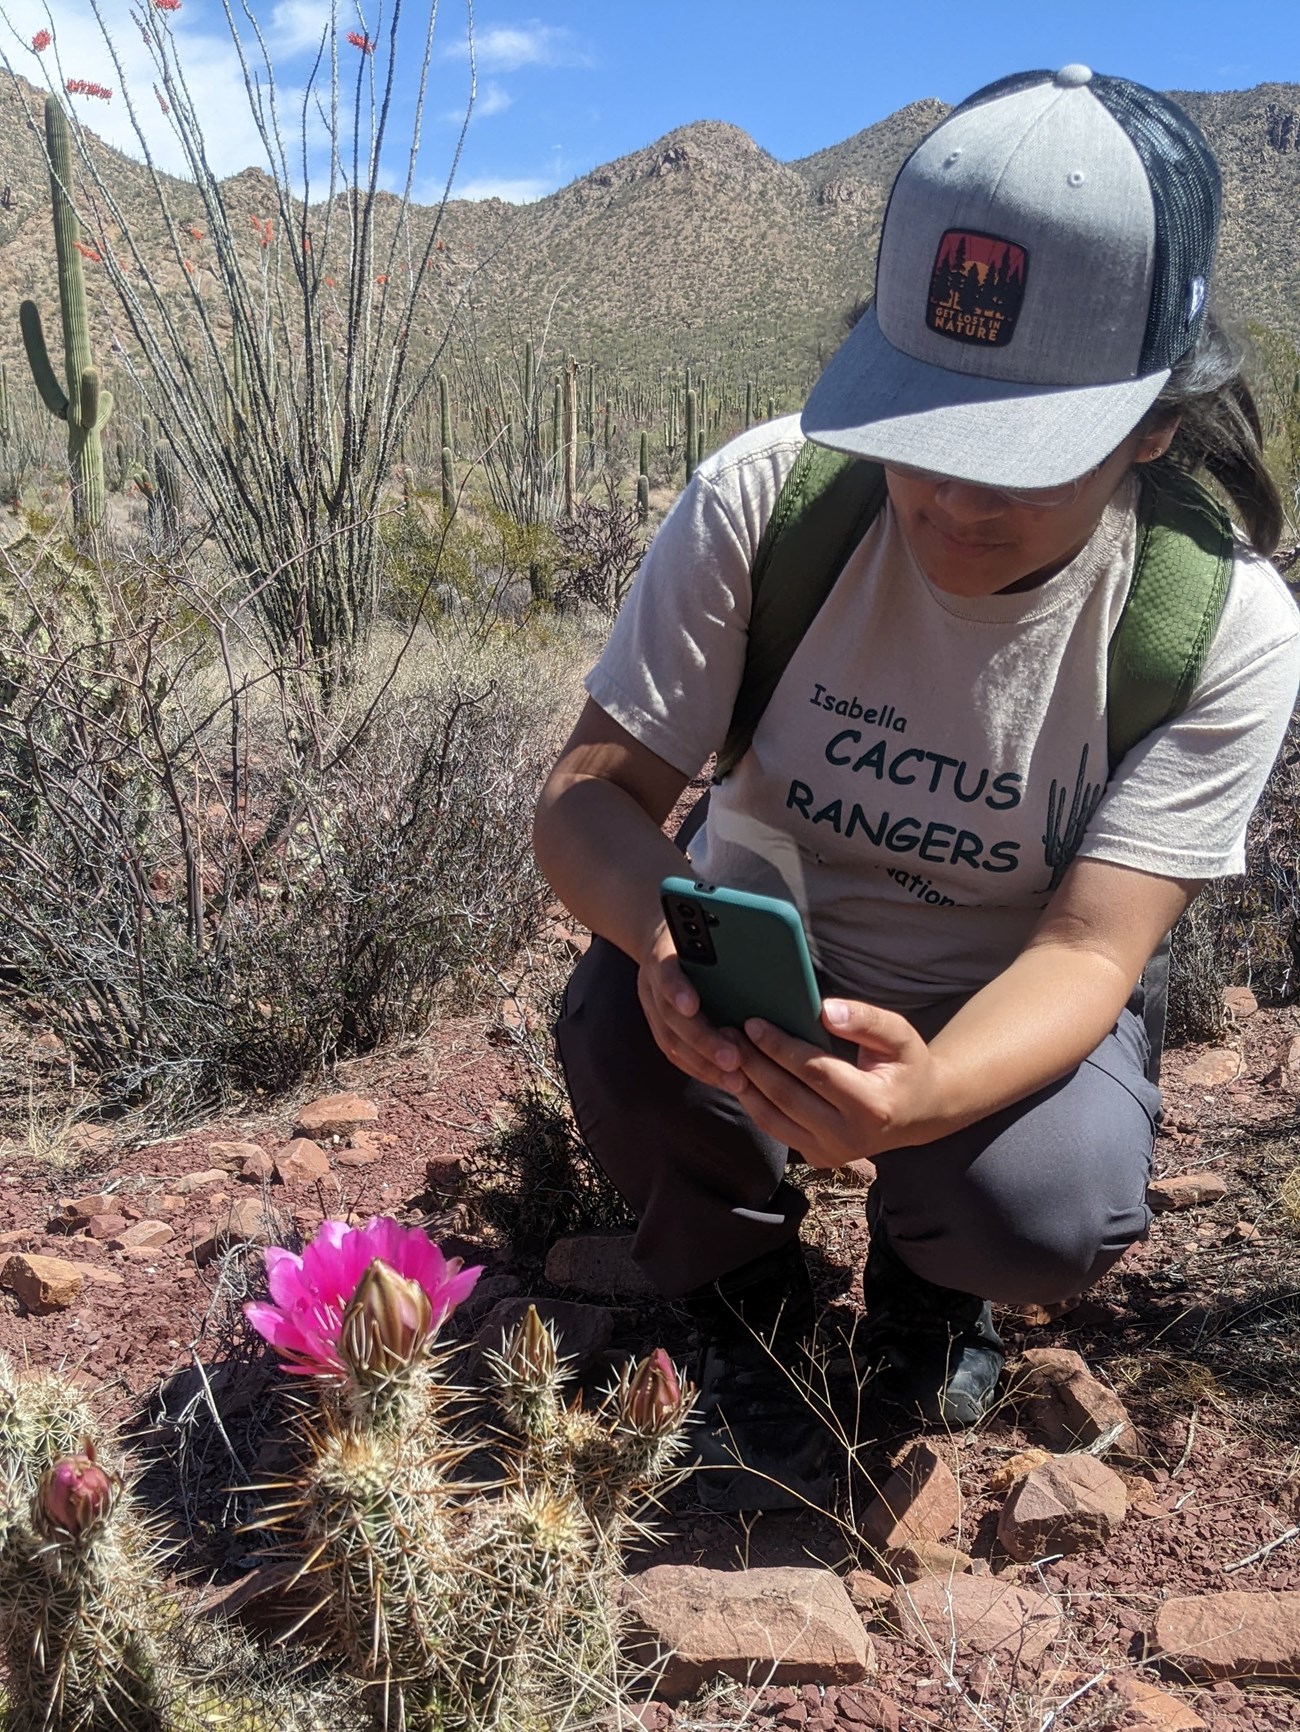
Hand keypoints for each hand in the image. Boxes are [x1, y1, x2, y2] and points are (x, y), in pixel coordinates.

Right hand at [636, 923, 746, 1088]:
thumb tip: (779, 952)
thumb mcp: (711, 920)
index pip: (665, 970)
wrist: (663, 937)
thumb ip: (733, 937)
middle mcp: (651, 982)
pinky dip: (701, 1069)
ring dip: (705, 1064)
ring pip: (672, 1042)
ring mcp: (651, 1007)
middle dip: (702, 1040)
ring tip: (737, 1081)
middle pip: (670, 1016)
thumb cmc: (702, 927)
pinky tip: (727, 1080)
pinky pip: (676, 1055)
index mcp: (664, 952)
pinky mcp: (658, 1027)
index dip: (675, 989)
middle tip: (733, 1059)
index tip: (692, 1005)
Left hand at [716, 997, 943, 1166]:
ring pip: (773, 1117)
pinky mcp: (818, 1158)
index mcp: (872, 1106)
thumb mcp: (899, 1035)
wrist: (918, 1114)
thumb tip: (824, 1010)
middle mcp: (849, 1137)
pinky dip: (754, 1102)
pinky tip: (740, 1076)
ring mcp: (832, 1153)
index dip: (780, 1047)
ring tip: (726, 1052)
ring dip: (745, 1084)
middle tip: (726, 1034)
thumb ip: (865, 1019)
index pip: (814, 1072)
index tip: (753, 1023)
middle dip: (753, 1063)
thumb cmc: (907, 1066)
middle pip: (786, 1095)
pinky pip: (776, 1128)